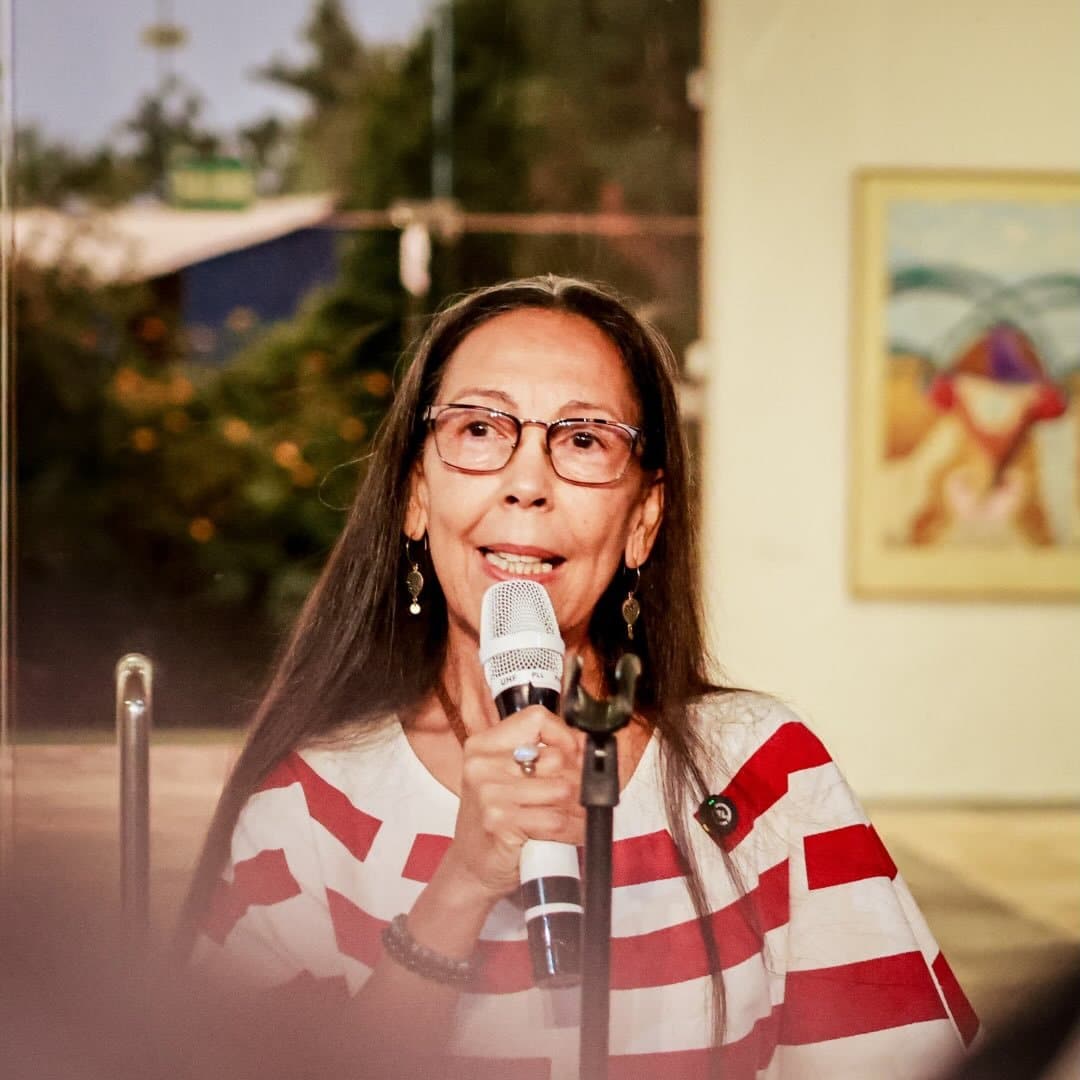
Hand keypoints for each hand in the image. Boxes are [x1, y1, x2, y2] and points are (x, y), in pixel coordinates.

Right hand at [442, 706, 585, 901]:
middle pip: (555, 757)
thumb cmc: (498, 820)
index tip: (575, 754)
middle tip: (578, 798)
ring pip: (561, 789)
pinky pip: (556, 820)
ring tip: (574, 818)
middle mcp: (483, 764)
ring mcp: (489, 792)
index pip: (536, 718)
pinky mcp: (500, 821)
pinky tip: (570, 835)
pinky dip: (572, 831)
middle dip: (577, 781)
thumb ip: (542, 756)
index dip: (565, 734)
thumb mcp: (510, 779)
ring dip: (577, 810)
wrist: (471, 867)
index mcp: (484, 745)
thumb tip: (588, 744)